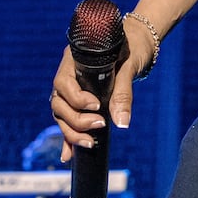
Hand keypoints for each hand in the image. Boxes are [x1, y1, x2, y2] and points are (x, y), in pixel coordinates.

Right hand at [50, 39, 148, 162]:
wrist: (138, 41)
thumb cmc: (133, 46)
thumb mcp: (129, 65)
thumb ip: (123, 93)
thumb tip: (122, 123)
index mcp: (74, 59)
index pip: (63, 83)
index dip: (76, 99)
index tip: (97, 106)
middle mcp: (68, 74)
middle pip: (59, 103)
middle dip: (76, 120)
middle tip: (100, 125)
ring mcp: (71, 88)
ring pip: (61, 114)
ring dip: (72, 132)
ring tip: (91, 143)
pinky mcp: (79, 100)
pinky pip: (68, 120)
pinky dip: (68, 138)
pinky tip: (67, 156)